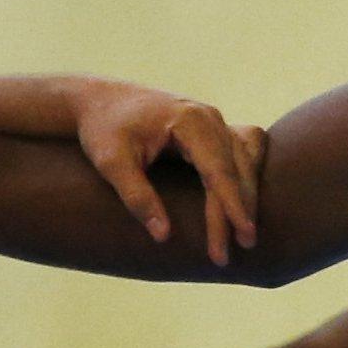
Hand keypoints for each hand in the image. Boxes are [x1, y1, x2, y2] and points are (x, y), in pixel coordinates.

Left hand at [68, 78, 265, 266]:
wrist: (99, 101)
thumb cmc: (103, 129)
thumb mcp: (111, 162)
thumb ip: (137, 197)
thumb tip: (164, 235)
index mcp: (188, 120)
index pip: (218, 170)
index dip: (231, 206)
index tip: (241, 235)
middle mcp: (208, 116)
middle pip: (235, 169)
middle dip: (241, 209)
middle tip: (244, 246)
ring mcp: (212, 120)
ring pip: (243, 161)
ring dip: (247, 196)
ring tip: (245, 235)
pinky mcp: (210, 127)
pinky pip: (241, 151)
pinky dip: (247, 176)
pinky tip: (248, 201)